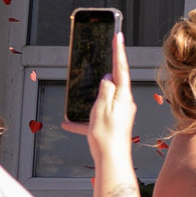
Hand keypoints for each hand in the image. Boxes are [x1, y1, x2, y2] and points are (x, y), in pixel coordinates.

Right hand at [66, 34, 136, 154]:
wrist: (112, 160)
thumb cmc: (107, 136)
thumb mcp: (102, 108)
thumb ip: (105, 90)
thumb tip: (108, 78)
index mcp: (123, 96)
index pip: (121, 68)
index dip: (118, 51)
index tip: (118, 36)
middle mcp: (124, 103)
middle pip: (114, 82)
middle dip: (106, 71)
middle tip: (104, 55)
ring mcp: (119, 113)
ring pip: (104, 99)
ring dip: (92, 98)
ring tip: (83, 100)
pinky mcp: (113, 123)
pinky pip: (96, 116)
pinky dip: (84, 119)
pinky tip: (70, 123)